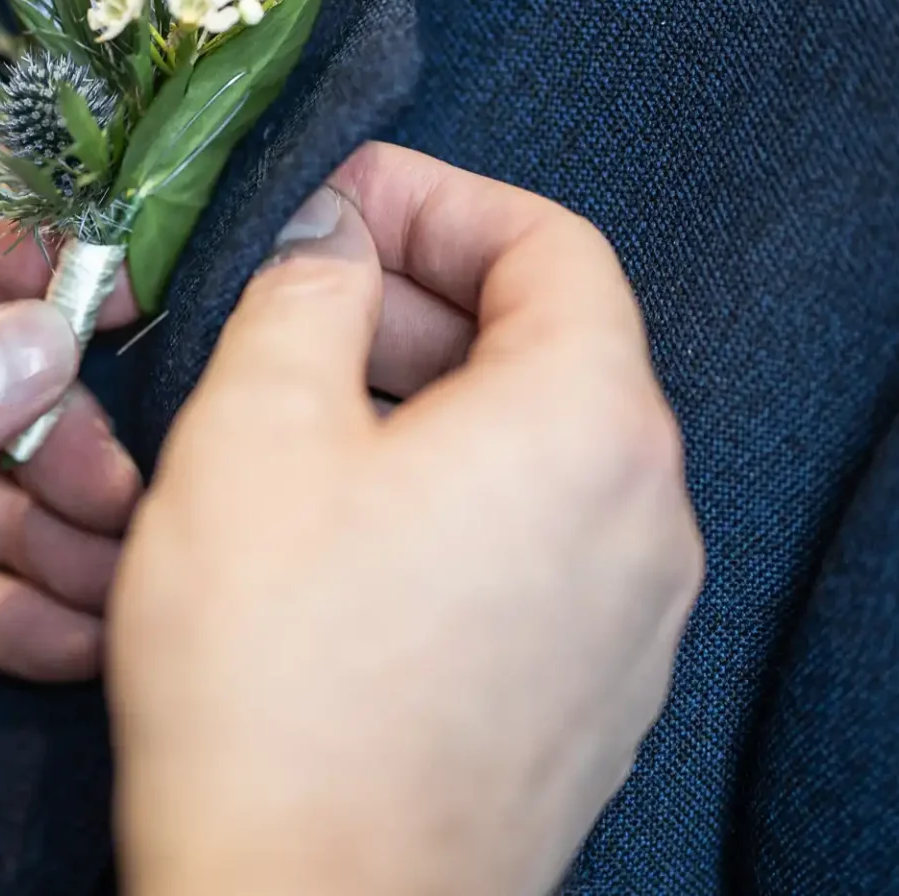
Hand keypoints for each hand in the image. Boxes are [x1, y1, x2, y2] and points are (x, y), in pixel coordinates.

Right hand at [108, 142, 702, 895]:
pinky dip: (447, 501)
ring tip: (295, 419)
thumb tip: (332, 232)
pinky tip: (334, 537)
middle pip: (550, 347)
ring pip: (535, 454)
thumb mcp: (253, 429)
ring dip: (424, 402)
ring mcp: (627, 622)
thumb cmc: (276, 677)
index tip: (336, 205)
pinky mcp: (585, 699)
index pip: (549, 243)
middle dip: (416, 301)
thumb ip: (303, 290)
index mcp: (587, 425)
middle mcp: (645, 519)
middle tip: (294, 305)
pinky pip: (530, 550)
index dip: (434, 200)